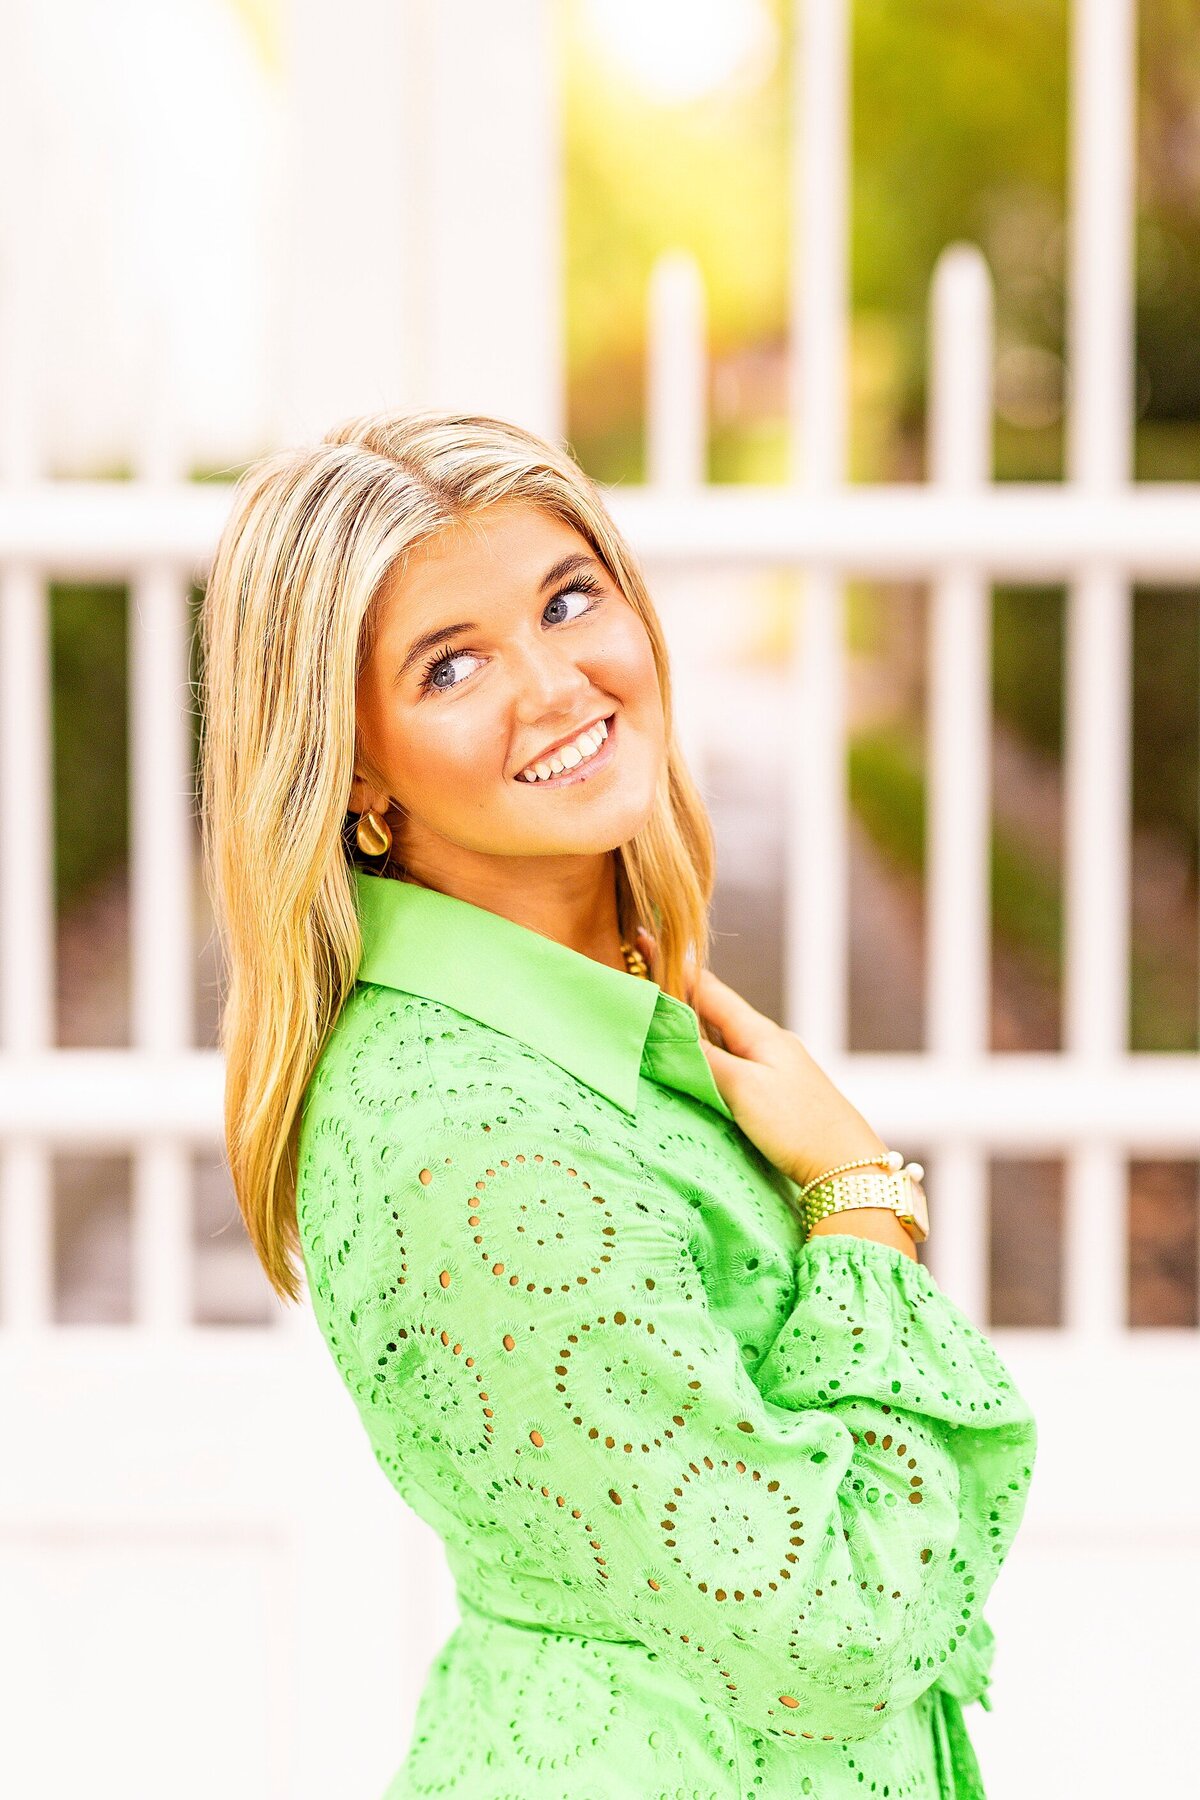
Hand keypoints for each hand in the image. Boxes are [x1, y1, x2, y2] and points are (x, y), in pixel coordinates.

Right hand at [637, 929, 887, 1191]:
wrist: (847, 1167)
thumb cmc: (799, 1125)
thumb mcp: (744, 1088)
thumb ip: (703, 1058)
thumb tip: (667, 1029)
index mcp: (759, 1032)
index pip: (708, 989)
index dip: (674, 966)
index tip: (645, 939)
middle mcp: (766, 1044)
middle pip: (712, 1010)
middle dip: (677, 992)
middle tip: (639, 973)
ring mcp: (771, 1070)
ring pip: (719, 1038)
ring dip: (689, 1024)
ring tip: (656, 1012)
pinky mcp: (773, 1096)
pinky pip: (728, 1064)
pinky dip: (704, 1055)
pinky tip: (692, 1061)